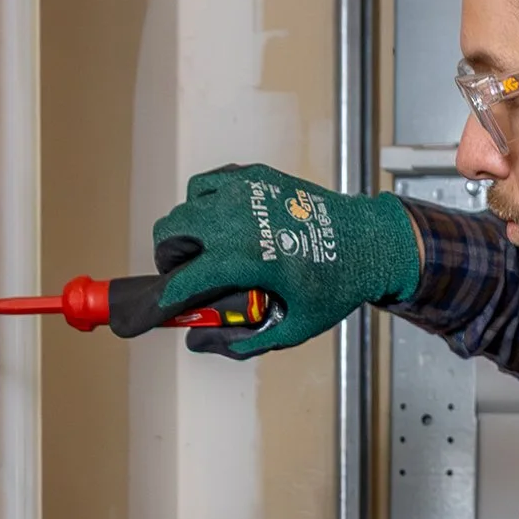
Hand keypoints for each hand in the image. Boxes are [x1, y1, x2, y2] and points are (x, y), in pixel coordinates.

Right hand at [150, 164, 420, 356]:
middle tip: (183, 272)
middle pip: (170, 232)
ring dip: (187, 229)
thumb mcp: (293, 327)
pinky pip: (210, 183)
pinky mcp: (255, 176)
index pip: (181, 281)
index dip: (161, 302)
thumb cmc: (335, 287)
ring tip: (203, 248)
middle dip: (169, 257)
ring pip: (187, 204)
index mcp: (243, 259)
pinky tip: (220, 222)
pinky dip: (206, 202)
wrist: (368, 242)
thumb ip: (243, 342)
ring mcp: (244, 192)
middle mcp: (237, 220)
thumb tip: (199, 342)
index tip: (150, 313)